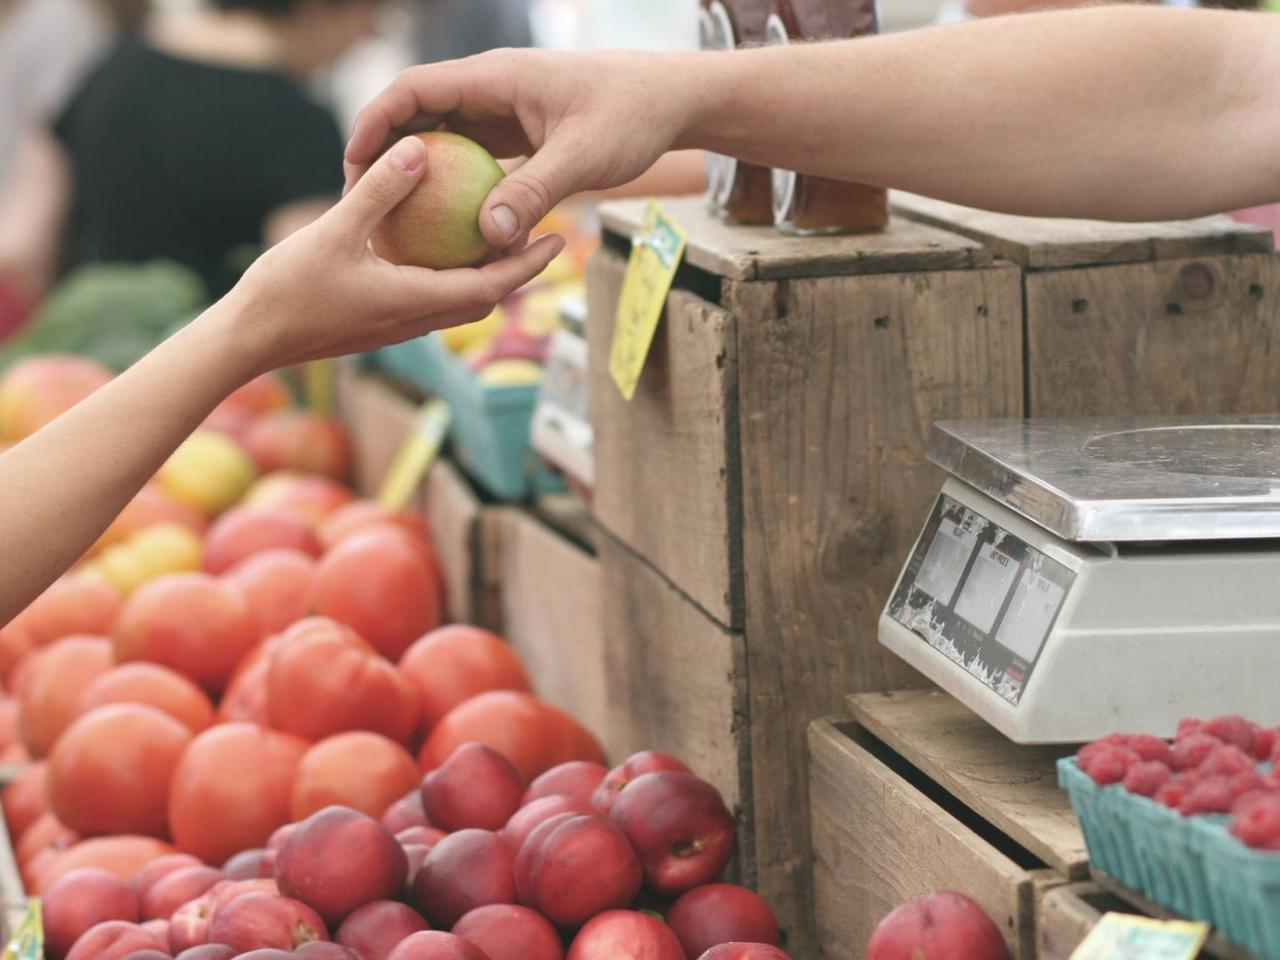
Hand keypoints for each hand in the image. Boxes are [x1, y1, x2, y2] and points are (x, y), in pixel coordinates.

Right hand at [223, 135, 563, 376]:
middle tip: (539, 235)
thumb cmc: (288, 290)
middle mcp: (414, 321)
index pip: (492, 287)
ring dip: (483, 277)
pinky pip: (427, 300)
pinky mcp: (377, 325)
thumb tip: (420, 149)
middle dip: (517, 271)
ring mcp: (396, 327)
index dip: (529, 264)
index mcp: (416, 302)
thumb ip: (379, 191)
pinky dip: (446, 277)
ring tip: (496, 239)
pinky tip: (434, 248)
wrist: (248, 340)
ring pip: (456, 303)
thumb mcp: (334, 230)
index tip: (559, 240)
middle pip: (483, 299)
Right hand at [344, 49, 693, 249]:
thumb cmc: (631, 116)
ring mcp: (502, 111)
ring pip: (442, 136)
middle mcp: (491, 89)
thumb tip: (488, 237)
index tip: (353, 164)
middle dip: (384, 151)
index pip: (414, 89)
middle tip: (360, 200)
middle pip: (418, 113)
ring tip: (391, 217)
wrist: (669, 100)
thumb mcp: (583, 157)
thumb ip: (534, 193)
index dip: (375, 122)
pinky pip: (471, 156)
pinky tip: (444, 225)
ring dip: (416, 171)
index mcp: (495, 77)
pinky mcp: (517, 133)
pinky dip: (452, 184)